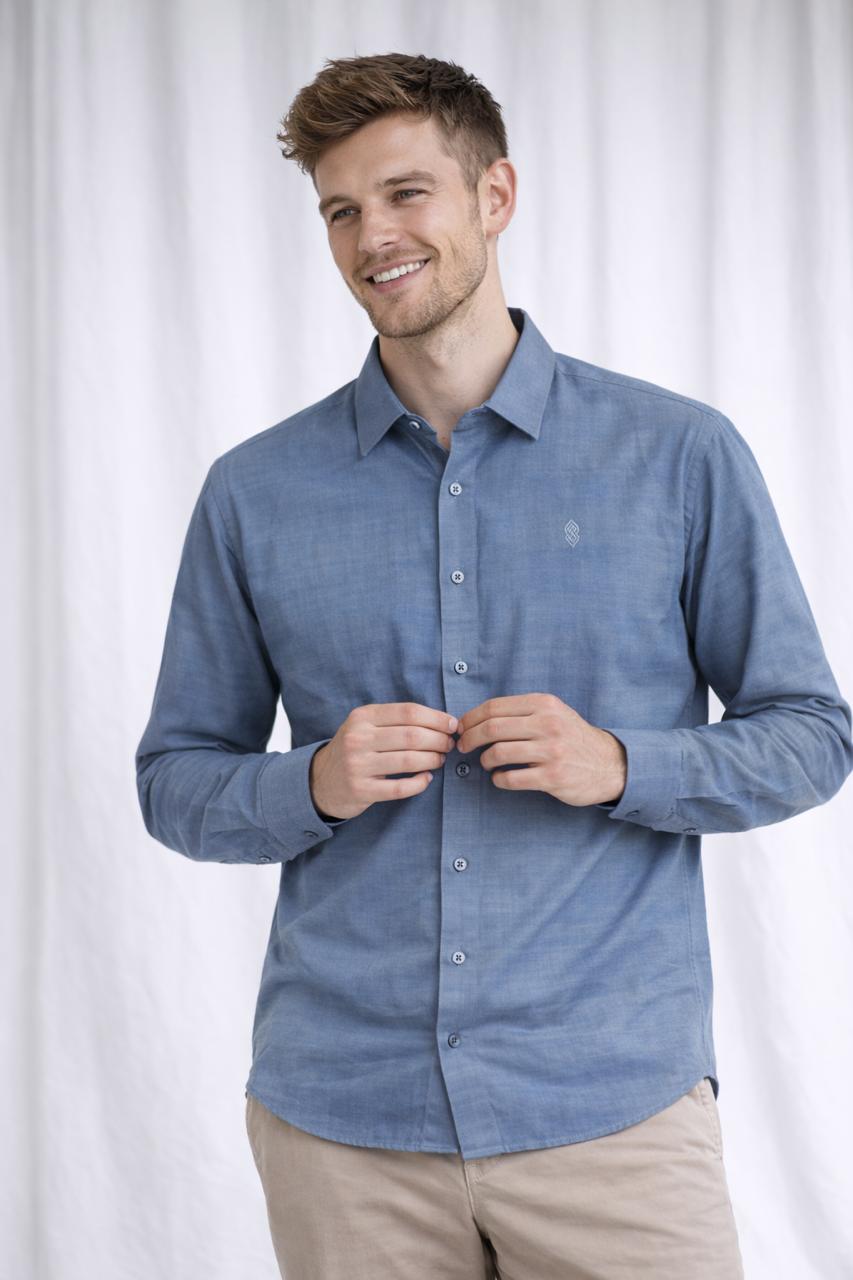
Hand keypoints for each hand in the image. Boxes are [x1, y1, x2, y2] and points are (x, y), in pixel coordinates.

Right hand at [309, 702, 457, 820]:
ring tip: (440, 760)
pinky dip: (419, 783)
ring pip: (408, 760)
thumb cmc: (355, 749)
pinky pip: (400, 788)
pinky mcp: (361, 790)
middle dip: (439, 740)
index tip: (452, 725)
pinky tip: (426, 779)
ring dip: (432, 760)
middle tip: (449, 745)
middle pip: (412, 735)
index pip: (408, 712)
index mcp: (362, 717)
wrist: (321, 781)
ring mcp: (357, 765)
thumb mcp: (366, 725)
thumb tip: (442, 721)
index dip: (436, 718)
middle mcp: (358, 738)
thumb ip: (396, 720)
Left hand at [455, 692, 626, 806]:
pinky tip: (500, 778)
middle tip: (463, 746)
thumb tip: (477, 719)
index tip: (462, 728)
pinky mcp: (553, 777)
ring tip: (486, 763)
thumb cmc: (572, 738)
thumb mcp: (553, 713)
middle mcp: (548, 724)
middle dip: (470, 738)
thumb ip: (522, 712)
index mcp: (544, 704)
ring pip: (498, 753)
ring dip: (484, 760)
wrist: (609, 764)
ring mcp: (551, 751)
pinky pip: (511, 778)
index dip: (471, 718)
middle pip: (492, 728)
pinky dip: (498, 779)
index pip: (494, 707)